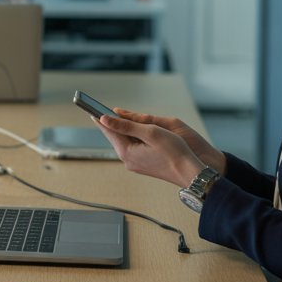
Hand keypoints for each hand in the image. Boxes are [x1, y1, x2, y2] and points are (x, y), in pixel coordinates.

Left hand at [94, 112, 215, 188]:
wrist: (190, 172)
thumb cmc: (174, 152)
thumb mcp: (150, 132)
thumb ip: (126, 125)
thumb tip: (104, 119)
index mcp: (127, 152)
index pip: (109, 131)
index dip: (101, 118)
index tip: (91, 109)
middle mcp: (128, 160)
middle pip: (116, 136)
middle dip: (112, 123)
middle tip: (103, 110)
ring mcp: (135, 164)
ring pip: (125, 142)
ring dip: (123, 130)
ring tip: (118, 118)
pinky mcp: (143, 164)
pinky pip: (133, 147)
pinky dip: (132, 137)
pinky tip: (135, 131)